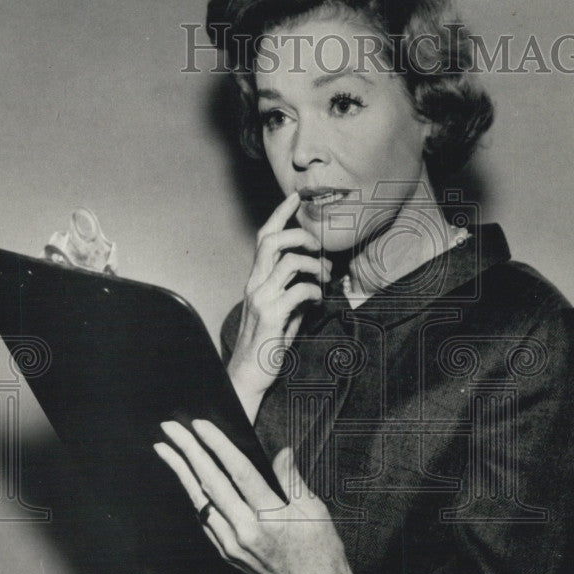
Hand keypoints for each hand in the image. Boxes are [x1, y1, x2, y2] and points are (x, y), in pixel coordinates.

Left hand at [154, 419, 365, 573]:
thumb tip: (282, 452)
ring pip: (200, 501)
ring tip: (165, 450)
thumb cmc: (322, 554)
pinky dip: (194, 497)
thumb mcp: (315, 512)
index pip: (237, 471)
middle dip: (187, 452)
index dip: (217, 445)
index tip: (200, 425)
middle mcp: (244, 532)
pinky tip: (186, 482)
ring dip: (181, 473)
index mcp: (269, 518)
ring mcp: (232, 546)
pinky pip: (205, 521)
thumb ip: (293, 480)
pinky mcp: (228, 555)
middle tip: (170, 428)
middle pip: (210, 483)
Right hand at [227, 191, 331, 420]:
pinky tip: (319, 302)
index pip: (264, 238)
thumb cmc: (265, 346)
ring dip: (315, 265)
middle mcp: (254, 285)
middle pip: (273, 240)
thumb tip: (316, 284)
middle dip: (301, 235)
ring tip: (326, 278)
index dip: (280, 214)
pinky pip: (299, 290)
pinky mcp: (272, 315)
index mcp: (255, 280)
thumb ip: (294, 296)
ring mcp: (261, 299)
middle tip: (320, 248)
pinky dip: (315, 292)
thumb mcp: (281, 314)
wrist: (247, 376)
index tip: (295, 197)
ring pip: (290, 261)